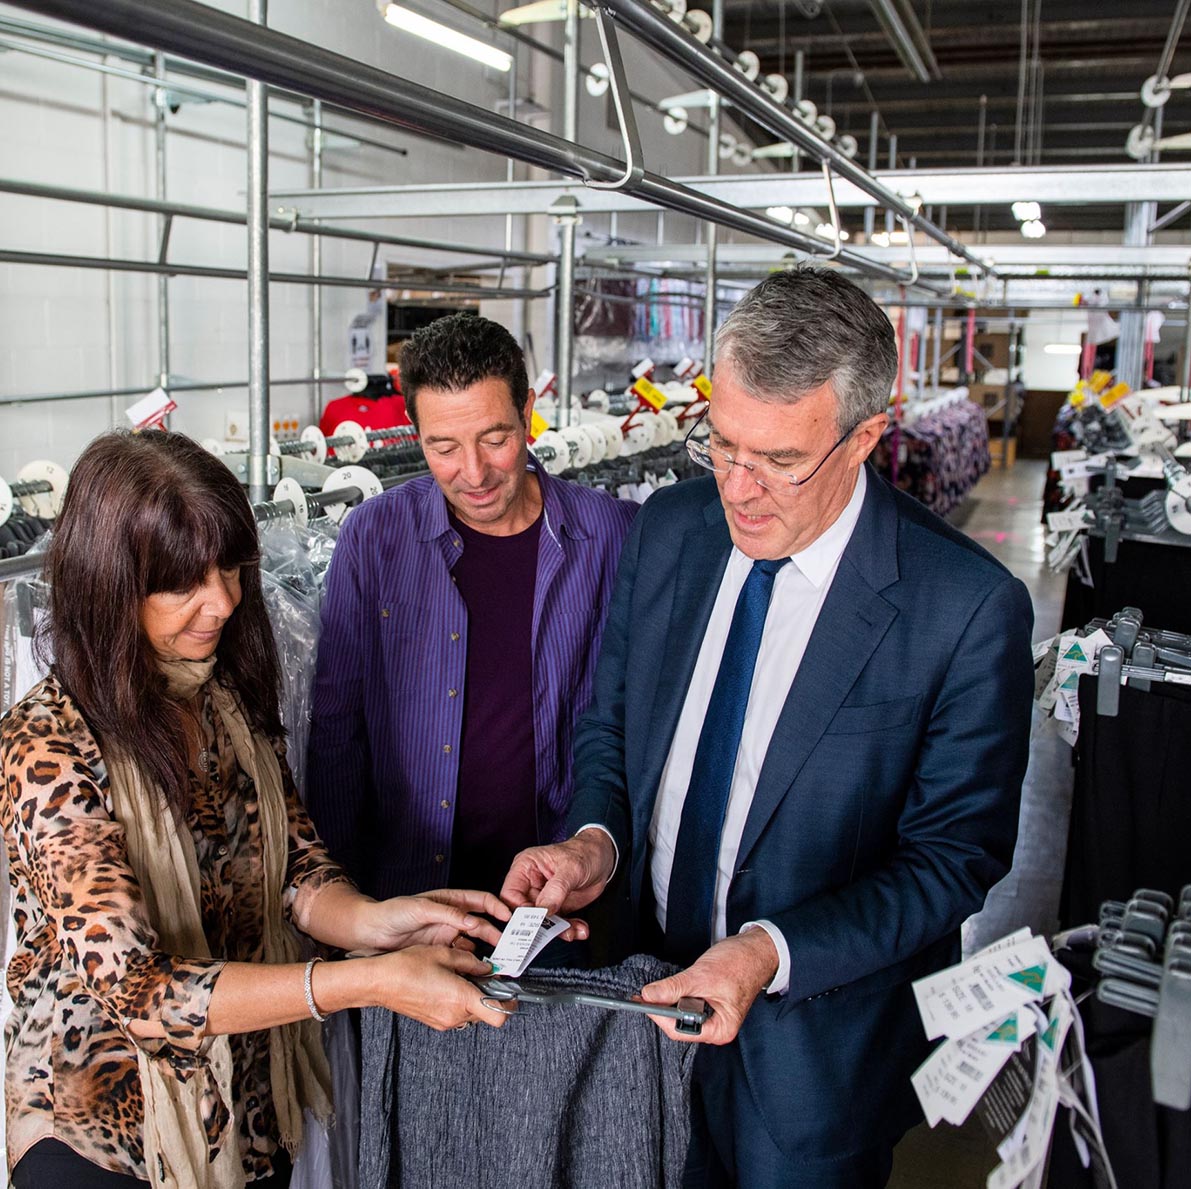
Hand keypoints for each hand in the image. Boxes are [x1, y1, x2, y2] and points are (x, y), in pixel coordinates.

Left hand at [363, 889, 510, 951]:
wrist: (369, 932)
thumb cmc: (392, 912)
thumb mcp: (421, 909)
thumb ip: (449, 914)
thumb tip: (473, 921)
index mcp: (450, 900)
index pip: (481, 900)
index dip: (498, 907)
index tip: (509, 918)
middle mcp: (451, 917)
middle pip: (482, 924)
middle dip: (496, 933)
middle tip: (508, 947)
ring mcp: (445, 935)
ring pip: (473, 942)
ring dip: (484, 950)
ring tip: (494, 962)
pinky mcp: (438, 951)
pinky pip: (460, 956)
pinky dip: (469, 962)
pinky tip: (473, 969)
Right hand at [372, 946, 512, 1029]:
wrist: (379, 982)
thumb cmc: (407, 966)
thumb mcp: (444, 954)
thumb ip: (471, 961)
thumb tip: (487, 966)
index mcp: (461, 998)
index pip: (499, 1015)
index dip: (509, 1004)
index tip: (510, 990)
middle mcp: (454, 1015)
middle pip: (487, 1013)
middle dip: (491, 996)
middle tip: (486, 976)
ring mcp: (443, 1021)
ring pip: (472, 1013)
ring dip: (475, 998)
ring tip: (464, 977)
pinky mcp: (435, 1021)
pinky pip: (457, 1013)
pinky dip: (460, 1001)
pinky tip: (450, 983)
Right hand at [500, 831, 614, 931]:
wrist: (603, 857)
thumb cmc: (584, 853)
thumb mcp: (571, 869)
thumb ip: (556, 890)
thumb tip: (543, 911)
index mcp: (525, 867)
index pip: (510, 895)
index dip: (518, 912)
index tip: (533, 923)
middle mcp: (531, 883)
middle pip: (524, 913)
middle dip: (540, 926)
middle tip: (553, 932)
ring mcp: (543, 897)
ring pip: (541, 922)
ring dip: (557, 930)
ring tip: (572, 931)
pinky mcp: (556, 907)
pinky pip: (557, 924)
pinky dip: (568, 929)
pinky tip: (580, 928)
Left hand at [638, 930, 779, 1045]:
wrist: (756, 948)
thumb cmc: (740, 963)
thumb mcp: (703, 976)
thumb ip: (674, 988)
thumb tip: (649, 995)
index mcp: (720, 1029)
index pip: (680, 1031)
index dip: (659, 1017)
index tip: (642, 1002)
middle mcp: (716, 1026)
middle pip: (679, 1024)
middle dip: (661, 1009)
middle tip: (643, 994)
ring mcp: (712, 1015)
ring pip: (681, 1014)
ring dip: (668, 1001)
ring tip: (655, 990)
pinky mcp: (708, 1003)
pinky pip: (686, 1004)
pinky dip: (676, 995)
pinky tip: (669, 987)